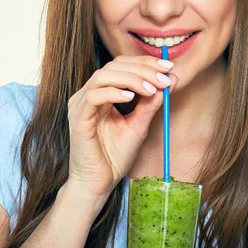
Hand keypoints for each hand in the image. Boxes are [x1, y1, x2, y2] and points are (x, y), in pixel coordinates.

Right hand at [66, 55, 177, 199]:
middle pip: (114, 66)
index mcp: (102, 93)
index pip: (122, 66)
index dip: (145, 63)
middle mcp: (89, 94)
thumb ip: (150, 104)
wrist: (99, 183)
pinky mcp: (78, 118)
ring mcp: (81, 105)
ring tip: (151, 89)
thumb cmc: (114, 156)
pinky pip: (94, 96)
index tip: (168, 67)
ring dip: (131, 78)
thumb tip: (169, 81)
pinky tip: (131, 98)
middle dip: (142, 69)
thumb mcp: (139, 125)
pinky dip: (114, 92)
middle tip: (163, 78)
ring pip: (103, 76)